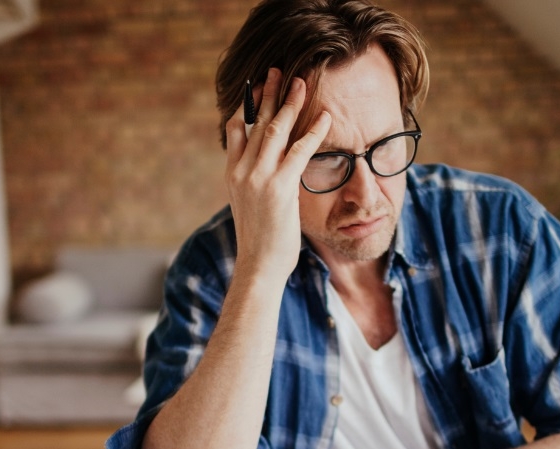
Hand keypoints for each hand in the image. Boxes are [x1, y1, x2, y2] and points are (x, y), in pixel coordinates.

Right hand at [224, 68, 331, 282]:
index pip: (236, 129)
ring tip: (302, 83)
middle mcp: (242, 171)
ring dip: (291, 103)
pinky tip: (326, 117)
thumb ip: (255, 183)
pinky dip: (314, 131)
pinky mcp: (280, 187)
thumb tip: (268, 173)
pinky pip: (299, 151)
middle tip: (278, 71)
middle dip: (269, 94)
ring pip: (275, 130)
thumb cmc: (259, 242)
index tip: (257, 87)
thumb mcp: (250, 207)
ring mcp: (259, 178)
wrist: (258, 266)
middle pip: (256, 122)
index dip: (247, 105)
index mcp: (232, 174)